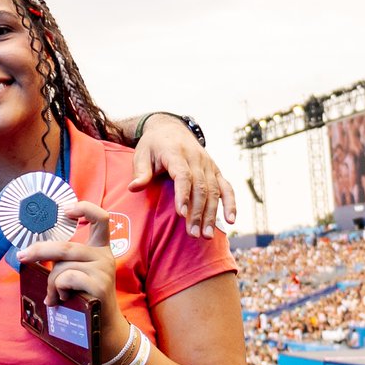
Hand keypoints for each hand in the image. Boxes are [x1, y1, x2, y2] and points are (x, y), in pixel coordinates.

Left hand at [17, 201, 131, 351]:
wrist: (102, 325)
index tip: (65, 210)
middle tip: (22, 256)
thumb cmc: (84, 296)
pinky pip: (66, 279)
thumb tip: (29, 252)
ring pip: (62, 265)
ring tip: (53, 295)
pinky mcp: (99, 286)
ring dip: (50, 282)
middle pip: (66, 246)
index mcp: (101, 248)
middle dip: (39, 252)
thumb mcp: (77, 272)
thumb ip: (63, 259)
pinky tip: (63, 298)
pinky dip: (57, 289)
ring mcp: (103, 270)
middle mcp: (104, 256)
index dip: (84, 208)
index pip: (101, 218)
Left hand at [129, 116, 235, 237]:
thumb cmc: (153, 146)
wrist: (171, 129)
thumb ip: (140, 172)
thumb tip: (133, 188)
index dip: (183, 195)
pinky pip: (227, 187)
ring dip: (211, 213)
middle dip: (197, 212)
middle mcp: (196, 158)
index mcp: (176, 153)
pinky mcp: (215, 170)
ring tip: (206, 235)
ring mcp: (208, 164)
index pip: (183, 175)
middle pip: (200, 187)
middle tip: (193, 234)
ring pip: (214, 190)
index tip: (181, 214)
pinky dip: (230, 203)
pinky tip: (230, 220)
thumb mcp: (141, 154)